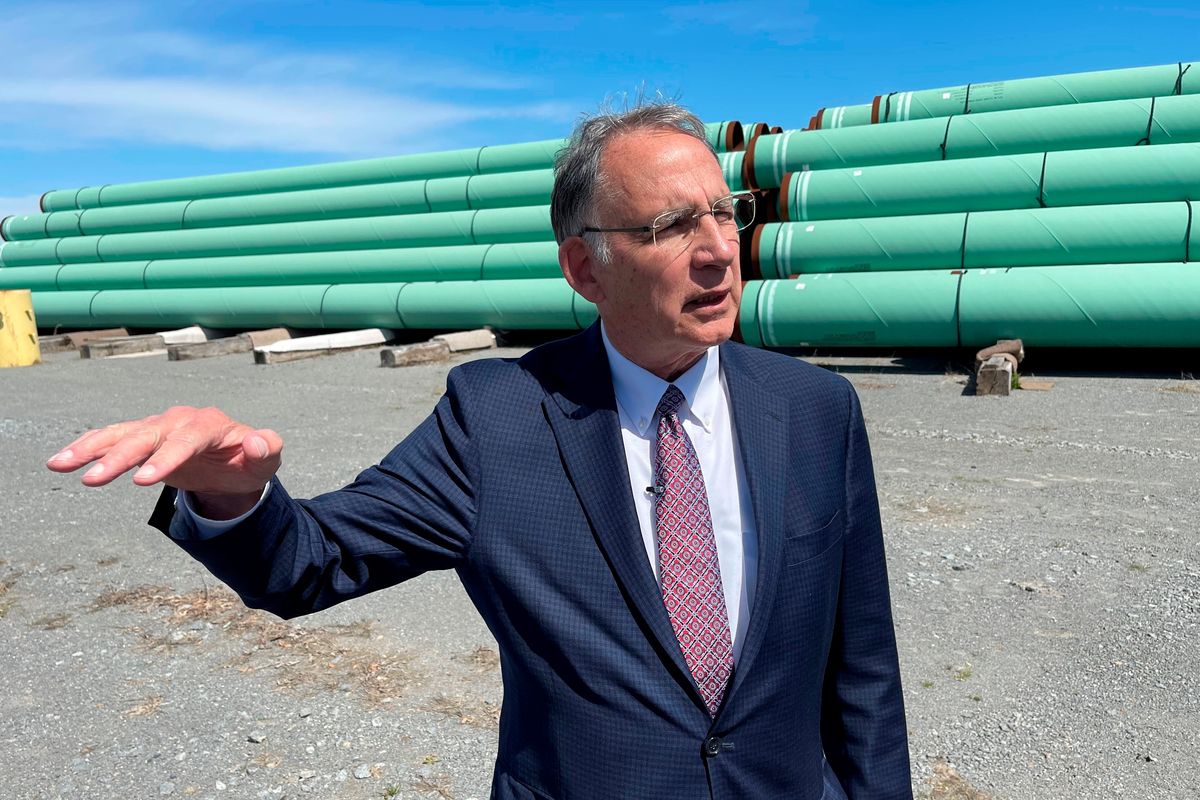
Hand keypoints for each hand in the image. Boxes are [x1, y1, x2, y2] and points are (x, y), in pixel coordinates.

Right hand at [46, 406, 282, 506]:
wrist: (236, 459)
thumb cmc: (250, 461)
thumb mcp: (267, 460)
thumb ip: (268, 449)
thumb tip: (258, 442)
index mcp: (212, 425)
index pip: (187, 439)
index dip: (166, 459)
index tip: (144, 481)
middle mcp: (181, 420)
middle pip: (147, 436)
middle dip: (119, 457)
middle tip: (93, 479)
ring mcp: (159, 427)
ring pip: (122, 434)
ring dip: (91, 449)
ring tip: (59, 465)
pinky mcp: (144, 438)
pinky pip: (111, 439)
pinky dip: (87, 448)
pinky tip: (61, 462)